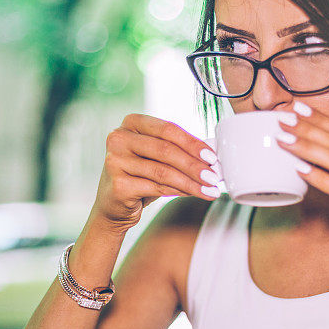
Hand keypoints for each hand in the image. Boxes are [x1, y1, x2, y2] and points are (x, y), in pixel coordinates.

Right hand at [93, 113, 221, 231]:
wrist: (114, 205)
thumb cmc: (140, 176)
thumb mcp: (157, 157)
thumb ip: (178, 150)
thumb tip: (212, 154)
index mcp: (131, 123)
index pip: (168, 129)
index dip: (193, 143)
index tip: (212, 157)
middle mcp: (119, 138)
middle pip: (166, 150)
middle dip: (194, 165)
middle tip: (214, 176)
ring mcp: (115, 161)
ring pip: (163, 171)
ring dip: (191, 182)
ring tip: (210, 189)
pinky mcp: (118, 185)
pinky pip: (157, 188)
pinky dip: (179, 191)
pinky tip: (193, 194)